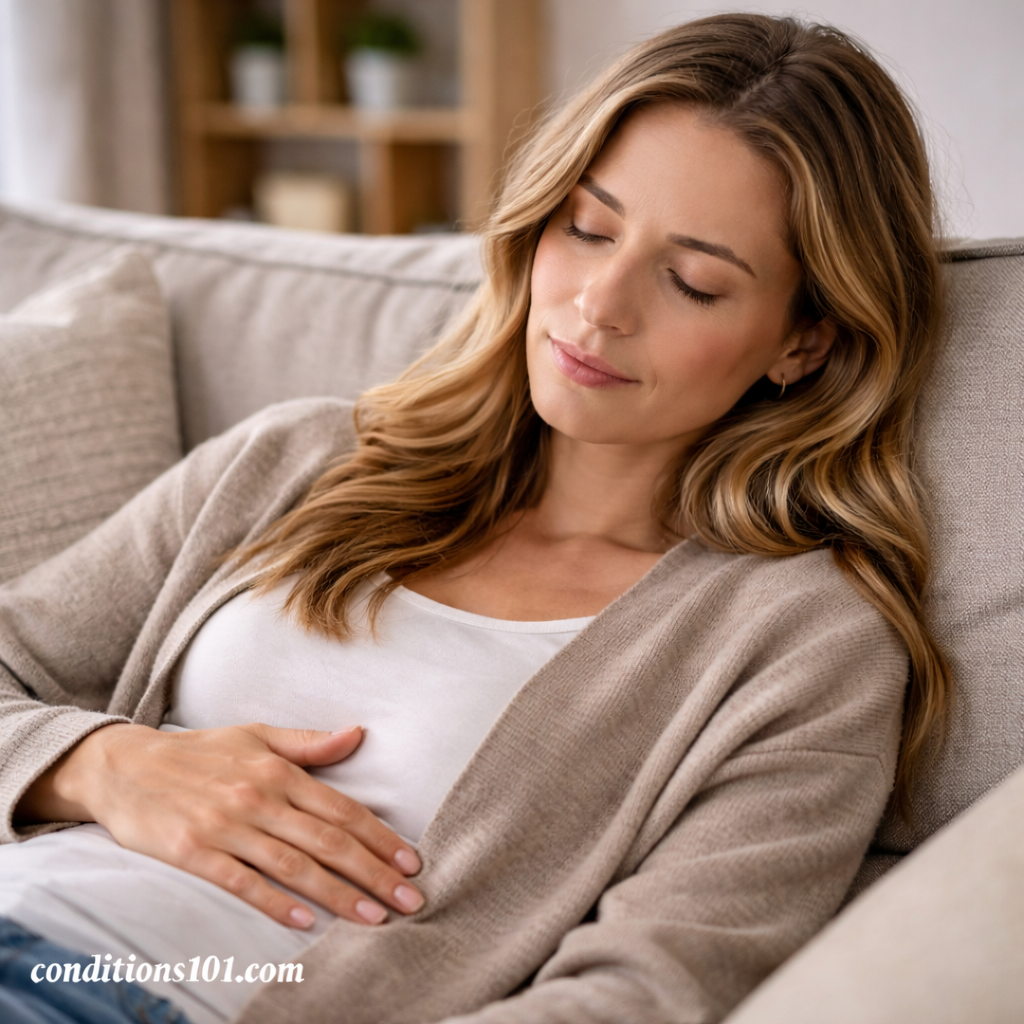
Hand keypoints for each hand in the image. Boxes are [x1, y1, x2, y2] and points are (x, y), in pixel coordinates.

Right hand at [16, 722, 423, 928]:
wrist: (124, 766)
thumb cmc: (199, 752)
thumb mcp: (256, 735)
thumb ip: (308, 743)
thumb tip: (358, 734)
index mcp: (278, 770)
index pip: (341, 809)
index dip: (380, 837)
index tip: (411, 861)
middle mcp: (258, 797)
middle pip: (327, 841)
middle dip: (374, 872)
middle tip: (410, 899)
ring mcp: (225, 826)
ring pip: (293, 866)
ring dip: (338, 894)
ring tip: (374, 916)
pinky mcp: (192, 852)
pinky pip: (241, 882)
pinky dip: (274, 903)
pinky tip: (304, 922)